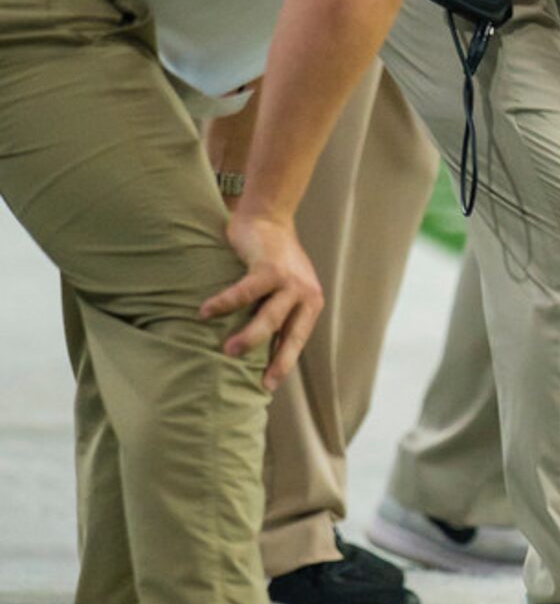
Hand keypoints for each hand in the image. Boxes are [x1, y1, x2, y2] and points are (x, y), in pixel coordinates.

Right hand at [199, 211, 324, 391]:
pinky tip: (205, 311)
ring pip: (269, 317)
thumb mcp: (288, 287)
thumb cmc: (274, 259)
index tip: (268, 386)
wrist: (270, 216)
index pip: (297, 339)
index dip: (284, 363)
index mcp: (310, 302)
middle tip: (256, 382)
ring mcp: (288, 280)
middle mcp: (304, 293)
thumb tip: (259, 349)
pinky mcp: (268, 267)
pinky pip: (244, 292)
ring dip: (248, 337)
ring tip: (227, 350)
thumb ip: (281, 312)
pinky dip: (223, 303)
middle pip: (288, 334)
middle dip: (272, 360)